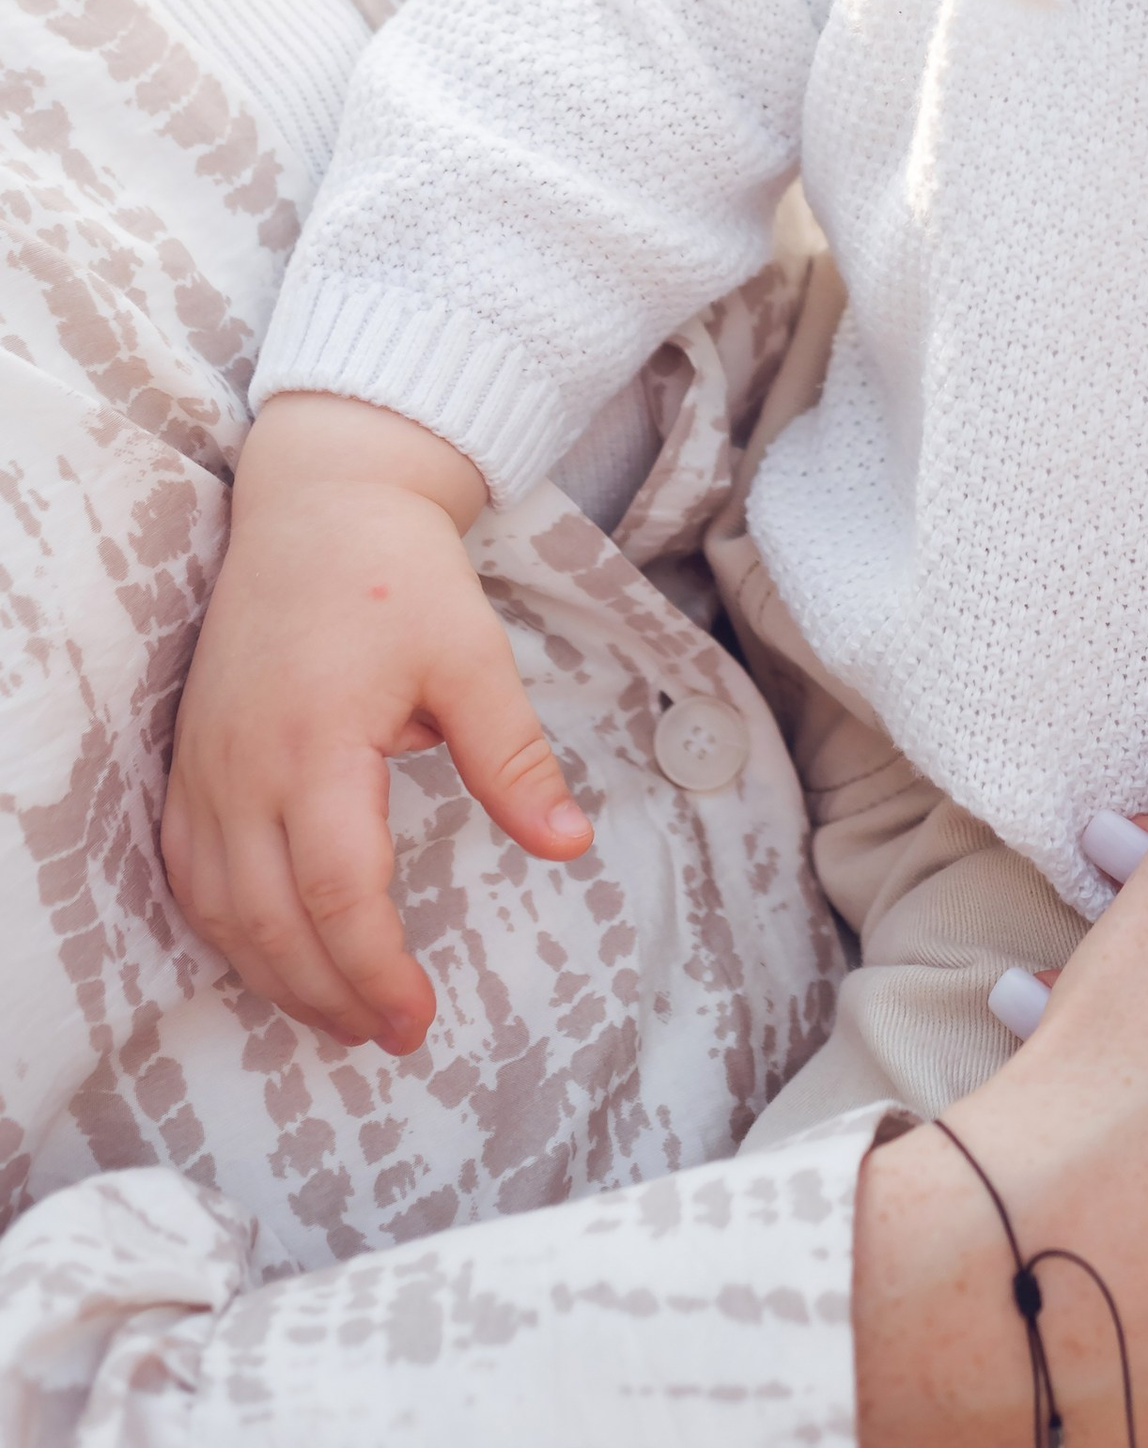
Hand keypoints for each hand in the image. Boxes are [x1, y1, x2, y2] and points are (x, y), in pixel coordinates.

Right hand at [163, 393, 590, 1052]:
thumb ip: (513, 757)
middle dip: (330, 994)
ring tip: (342, 1012)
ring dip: (276, 975)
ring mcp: (205, 767)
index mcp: (316, 743)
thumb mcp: (472, 654)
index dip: (374, 968)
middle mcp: (242, 767)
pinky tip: (273, 951)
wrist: (319, 500)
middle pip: (271, 922)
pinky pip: (190, 873)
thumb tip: (570, 843)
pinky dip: (228, 928)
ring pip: (221, 910)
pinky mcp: (190, 760)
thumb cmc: (398, 571)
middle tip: (390, 1034)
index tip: (418, 1017)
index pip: (336, 892)